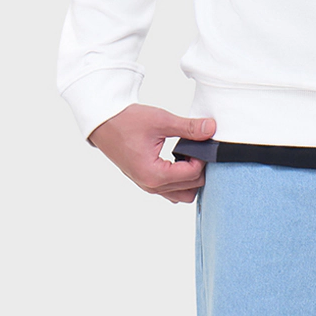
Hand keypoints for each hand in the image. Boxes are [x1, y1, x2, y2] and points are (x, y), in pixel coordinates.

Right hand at [87, 105, 215, 203]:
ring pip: (182, 195)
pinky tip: (178, 161)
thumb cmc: (126, 121)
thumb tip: (211, 128)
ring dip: (190, 179)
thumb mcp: (161, 120)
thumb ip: (188, 128)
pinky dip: (179, 180)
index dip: (203, 159)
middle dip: (199, 170)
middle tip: (197, 148)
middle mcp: (150, 185)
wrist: (104, 122)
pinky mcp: (146, 181)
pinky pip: (170, 190)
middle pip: (191, 189)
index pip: (193, 175)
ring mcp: (147, 186)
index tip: (201, 143)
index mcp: (154, 174)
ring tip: (188, 156)